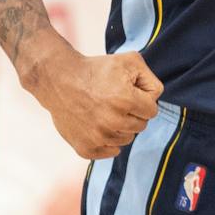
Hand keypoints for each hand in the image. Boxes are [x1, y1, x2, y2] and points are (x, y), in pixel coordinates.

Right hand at [25, 42, 160, 159]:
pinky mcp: (85, 148)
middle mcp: (113, 122)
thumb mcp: (130, 61)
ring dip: (121, 127)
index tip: (128, 92)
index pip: (152, 110)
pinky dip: (108, 142)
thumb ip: (151, 80)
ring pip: (126, 140)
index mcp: (126, 100)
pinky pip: (110, 152)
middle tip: (114, 100)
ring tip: (105, 111)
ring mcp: (98, 137)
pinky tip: (99, 126)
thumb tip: (155, 100)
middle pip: (141, 126)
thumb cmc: (97, 69)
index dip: (142, 100)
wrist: (60, 80)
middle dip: (132, 113)